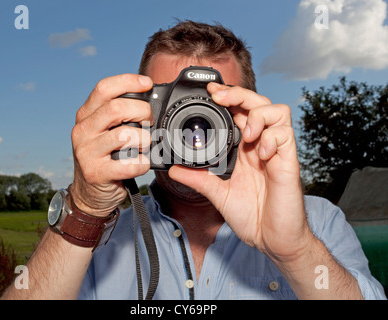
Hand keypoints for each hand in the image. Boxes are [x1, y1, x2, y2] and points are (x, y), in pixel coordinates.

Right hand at [70, 74, 153, 215]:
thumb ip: (121, 115)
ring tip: (146, 146)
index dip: (128, 81)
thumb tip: (151, 99)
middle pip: (116, 108)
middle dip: (142, 112)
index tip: (147, 83)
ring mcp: (86, 152)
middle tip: (150, 122)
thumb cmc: (106, 158)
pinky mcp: (95, 172)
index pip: (104, 88)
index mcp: (86, 115)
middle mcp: (83, 130)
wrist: (90, 194)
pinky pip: (128, 164)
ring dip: (144, 140)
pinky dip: (142, 164)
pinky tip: (141, 164)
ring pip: (124, 136)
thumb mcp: (106, 131)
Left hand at [168, 83, 313, 261]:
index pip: (239, 112)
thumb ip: (199, 180)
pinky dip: (272, 138)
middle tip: (219, 96)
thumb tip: (174, 170)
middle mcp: (260, 145)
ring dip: (259, 115)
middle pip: (257, 103)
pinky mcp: (289, 161)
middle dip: (239, 94)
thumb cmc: (251, 215)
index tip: (209, 92)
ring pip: (277, 111)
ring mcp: (276, 151)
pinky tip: (261, 154)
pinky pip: (286, 135)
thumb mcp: (218, 194)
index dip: (227, 98)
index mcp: (244, 149)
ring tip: (247, 134)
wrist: (272, 239)